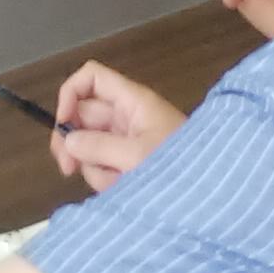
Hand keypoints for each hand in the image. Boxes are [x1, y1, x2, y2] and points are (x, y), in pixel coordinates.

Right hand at [47, 61, 184, 192]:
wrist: (210, 194)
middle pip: (82, 117)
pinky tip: (123, 189)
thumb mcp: (137, 155)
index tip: (63, 124)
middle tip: (69, 169)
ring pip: (89, 147)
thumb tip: (68, 140)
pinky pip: (103, 166)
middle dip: (74, 144)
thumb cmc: (179, 165)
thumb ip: (99, 147)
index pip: (91, 78)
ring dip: (95, 168)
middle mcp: (126, 116)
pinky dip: (107, 180)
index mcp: (131, 101)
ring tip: (118, 182)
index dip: (70, 94)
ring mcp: (126, 140)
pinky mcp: (128, 163)